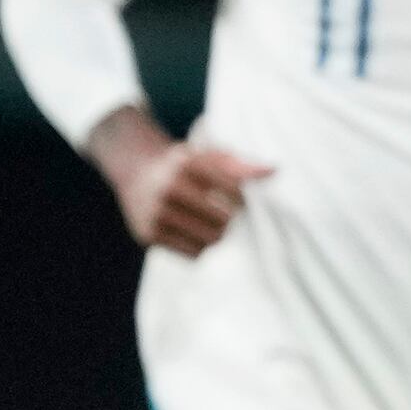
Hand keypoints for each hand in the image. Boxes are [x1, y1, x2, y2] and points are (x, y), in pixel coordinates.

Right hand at [99, 114, 268, 256]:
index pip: (232, 190)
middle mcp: (168, 188)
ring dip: (217, 235)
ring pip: (208, 240)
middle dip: (230, 220)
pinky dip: (200, 247)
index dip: (242, 200)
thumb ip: (239, 165)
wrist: (135, 170)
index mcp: (186, 164)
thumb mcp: (206, 156)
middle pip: (222, 220)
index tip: (240, 200)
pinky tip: (197, 234)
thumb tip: (274, 170)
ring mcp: (156, 214)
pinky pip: (191, 253)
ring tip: (214, 226)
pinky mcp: (148, 234)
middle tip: (227, 216)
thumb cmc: (182, 165)